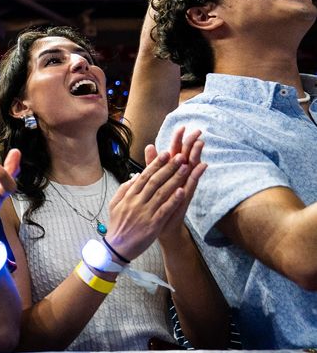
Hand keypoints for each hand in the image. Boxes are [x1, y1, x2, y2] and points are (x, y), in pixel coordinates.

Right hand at [105, 141, 192, 260]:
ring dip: (174, 179)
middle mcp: (136, 202)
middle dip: (168, 168)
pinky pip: (164, 210)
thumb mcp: (114, 204)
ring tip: (185, 168)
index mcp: (128, 196)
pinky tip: (182, 190)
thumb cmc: (117, 225)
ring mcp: (144, 213)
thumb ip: (124, 189)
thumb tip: (135, 176)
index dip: (156, 164)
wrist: (117, 248)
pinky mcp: (152, 225)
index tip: (166, 154)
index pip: (144, 176)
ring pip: (161, 193)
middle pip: (154, 181)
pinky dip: (173, 200)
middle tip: (179, 156)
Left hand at [155, 127, 207, 241]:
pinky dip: (197, 174)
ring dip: (196, 155)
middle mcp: (179, 177)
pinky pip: (192, 184)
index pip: (174, 152)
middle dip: (191, 143)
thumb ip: (152, 163)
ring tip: (201, 143)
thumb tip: (150, 145)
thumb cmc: (155, 201)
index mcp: (169, 172)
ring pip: (191, 168)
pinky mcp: (185, 197)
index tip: (181, 126)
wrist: (157, 225)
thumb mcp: (151, 180)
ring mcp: (183, 186)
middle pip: (186, 157)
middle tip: (197, 130)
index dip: (177, 140)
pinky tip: (202, 165)